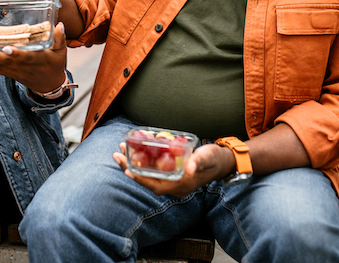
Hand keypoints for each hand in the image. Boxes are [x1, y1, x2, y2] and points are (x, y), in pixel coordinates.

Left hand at [0, 22, 67, 93]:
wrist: (49, 85)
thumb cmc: (55, 64)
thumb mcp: (61, 52)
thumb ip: (60, 38)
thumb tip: (59, 24)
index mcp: (37, 61)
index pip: (26, 57)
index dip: (16, 54)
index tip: (7, 48)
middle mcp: (24, 67)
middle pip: (5, 63)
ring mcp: (14, 72)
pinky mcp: (9, 74)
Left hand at [113, 143, 232, 197]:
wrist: (222, 163)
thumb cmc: (214, 159)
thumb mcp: (208, 157)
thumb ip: (199, 161)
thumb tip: (191, 166)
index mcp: (181, 186)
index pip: (156, 185)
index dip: (140, 179)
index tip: (126, 170)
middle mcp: (174, 187)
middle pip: (147, 180)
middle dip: (130, 168)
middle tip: (116, 154)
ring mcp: (172, 182)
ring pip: (148, 175)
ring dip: (134, 164)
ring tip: (121, 150)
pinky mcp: (172, 175)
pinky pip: (153, 171)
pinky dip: (142, 162)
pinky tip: (134, 151)